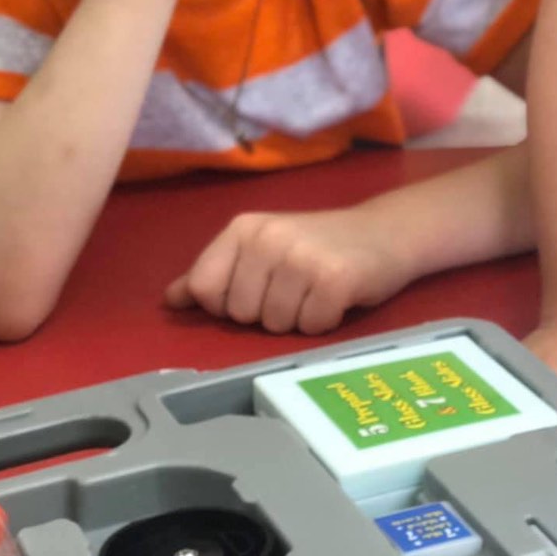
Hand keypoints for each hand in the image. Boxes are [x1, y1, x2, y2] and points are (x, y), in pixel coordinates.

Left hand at [165, 209, 415, 334]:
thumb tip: (171, 300)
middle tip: (297, 286)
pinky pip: (309, 328)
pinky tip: (336, 298)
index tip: (259, 287)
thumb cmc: (319, 244)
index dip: (230, 303)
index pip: (206, 290)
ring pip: (274, 326)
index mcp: (244, 228)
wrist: (386, 233)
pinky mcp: (333, 280)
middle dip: (267, 313)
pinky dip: (324, 322)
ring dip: (297, 319)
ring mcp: (301, 258)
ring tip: (317, 290)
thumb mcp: (263, 249)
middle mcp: (269, 237)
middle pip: (240, 314)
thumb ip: (216, 273)